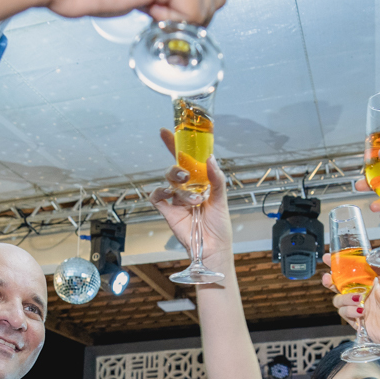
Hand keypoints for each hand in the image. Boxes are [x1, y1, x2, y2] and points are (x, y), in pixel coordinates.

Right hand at [148, 128, 233, 255]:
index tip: (167, 130)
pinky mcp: (167, 210)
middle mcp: (186, 188)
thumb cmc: (219, 225)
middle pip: (175, 168)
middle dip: (177, 167)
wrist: (213, 247)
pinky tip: (172, 197)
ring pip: (169, 181)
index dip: (176, 144)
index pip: (186, 159)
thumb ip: (216, 178)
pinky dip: (161, 193)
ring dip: (180, 187)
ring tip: (194, 199)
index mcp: (200, 181)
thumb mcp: (222, 199)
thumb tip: (210, 158)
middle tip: (186, 174)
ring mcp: (176, 199)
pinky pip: (157, 196)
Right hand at [321, 255, 379, 353]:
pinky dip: (349, 312)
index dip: (339, 265)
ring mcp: (358, 308)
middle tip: (328, 279)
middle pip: (339, 286)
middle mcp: (362, 295)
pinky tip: (361, 313)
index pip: (351, 272)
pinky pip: (343, 313)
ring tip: (358, 300)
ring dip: (344, 298)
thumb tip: (370, 255)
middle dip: (330, 281)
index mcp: (370, 283)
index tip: (328, 258)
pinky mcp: (356, 321)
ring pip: (338, 300)